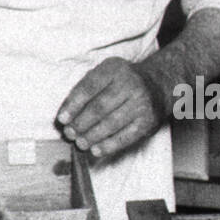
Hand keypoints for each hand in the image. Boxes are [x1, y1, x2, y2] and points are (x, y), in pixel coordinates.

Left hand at [56, 56, 170, 160]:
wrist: (158, 84)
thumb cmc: (122, 81)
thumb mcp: (105, 73)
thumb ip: (85, 88)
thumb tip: (65, 114)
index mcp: (114, 69)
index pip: (89, 87)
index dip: (73, 105)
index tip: (61, 119)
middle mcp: (130, 84)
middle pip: (100, 107)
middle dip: (81, 123)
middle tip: (69, 134)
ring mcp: (141, 103)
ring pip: (112, 123)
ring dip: (92, 136)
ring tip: (80, 143)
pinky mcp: (148, 121)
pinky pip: (126, 136)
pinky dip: (109, 145)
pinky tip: (96, 150)